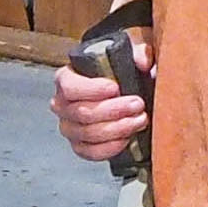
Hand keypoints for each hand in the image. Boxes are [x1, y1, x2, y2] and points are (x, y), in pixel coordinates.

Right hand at [51, 39, 153, 161]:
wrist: (126, 91)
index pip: (70, 86)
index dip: (91, 89)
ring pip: (87, 134)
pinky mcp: (80, 145)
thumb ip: (139, 54)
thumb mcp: (131, 56)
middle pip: (81, 113)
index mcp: (67, 79)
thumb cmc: (122, 71)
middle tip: (138, 104)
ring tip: (140, 119)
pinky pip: (90, 152)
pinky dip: (110, 148)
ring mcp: (69, 127)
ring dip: (117, 129)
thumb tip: (144, 62)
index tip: (115, 88)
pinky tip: (127, 139)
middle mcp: (62, 104)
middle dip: (113, 110)